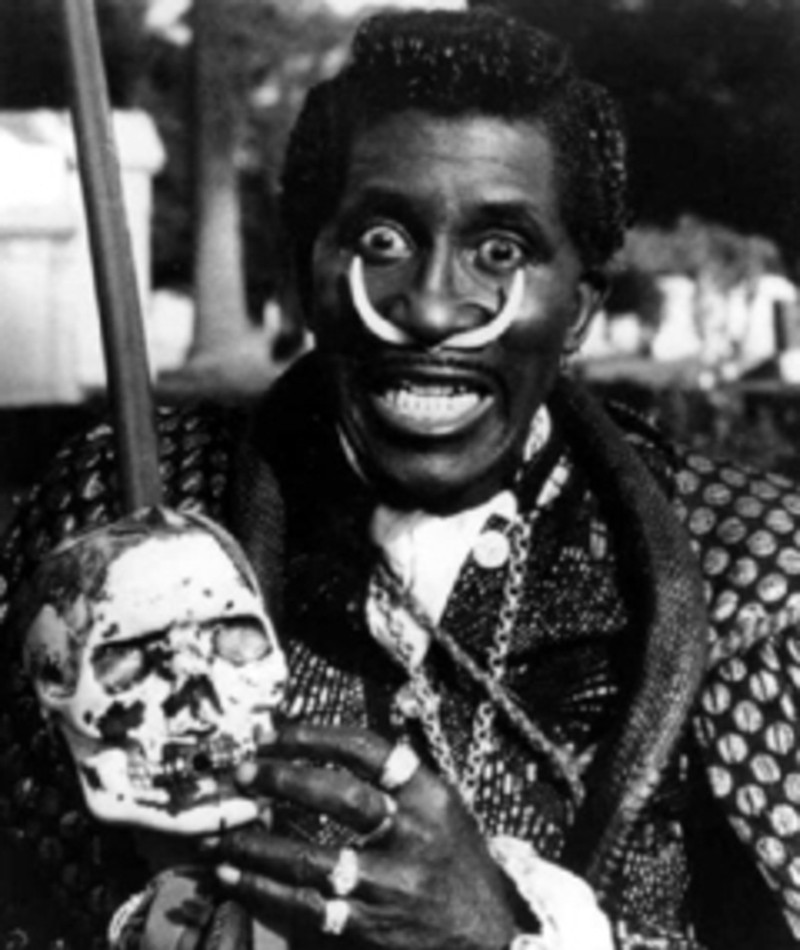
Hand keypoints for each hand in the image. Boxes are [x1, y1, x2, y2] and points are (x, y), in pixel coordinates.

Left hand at [206, 723, 518, 949]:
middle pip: (340, 796)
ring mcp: (391, 887)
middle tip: (243, 772)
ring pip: (310, 859)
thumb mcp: (444, 811)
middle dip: (282, 779)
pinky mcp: (369, 929)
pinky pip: (305, 907)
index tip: (274, 733)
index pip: (368, 750)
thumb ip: (398, 782)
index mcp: (431, 797)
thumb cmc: (457, 868)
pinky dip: (263, 890)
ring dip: (258, 843)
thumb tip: (328, 748)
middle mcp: (414, 837)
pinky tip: (235, 875)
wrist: (489, 941)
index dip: (314, 737)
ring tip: (222, 831)